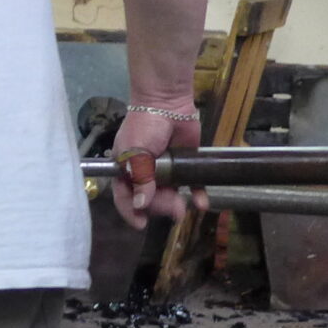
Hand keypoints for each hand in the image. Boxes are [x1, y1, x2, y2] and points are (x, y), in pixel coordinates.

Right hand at [109, 104, 205, 227]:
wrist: (168, 103)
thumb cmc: (144, 126)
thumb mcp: (137, 153)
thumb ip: (141, 179)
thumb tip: (140, 204)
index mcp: (126, 170)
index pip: (125, 196)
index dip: (131, 211)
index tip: (141, 224)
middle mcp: (145, 173)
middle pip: (150, 198)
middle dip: (159, 207)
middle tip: (173, 210)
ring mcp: (166, 170)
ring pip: (170, 194)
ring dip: (176, 204)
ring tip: (184, 210)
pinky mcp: (186, 165)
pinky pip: (191, 184)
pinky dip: (197, 194)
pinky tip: (202, 203)